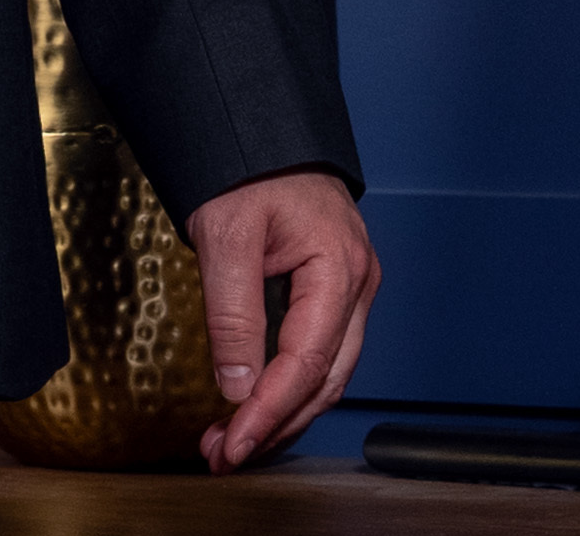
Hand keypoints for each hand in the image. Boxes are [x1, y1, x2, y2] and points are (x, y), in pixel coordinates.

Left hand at [183, 168, 377, 470]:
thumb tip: (237, 385)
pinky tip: (254, 403)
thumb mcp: (226, 233)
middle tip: (223, 455)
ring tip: (231, 441)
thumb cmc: (247, 164)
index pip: (305, 363)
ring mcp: (349, 289)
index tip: (232, 445)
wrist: (259, 124)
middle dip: (274, 426)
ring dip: (280, 413)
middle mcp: (356, 285)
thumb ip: (232, 311)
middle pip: (323, 380)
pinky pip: (317, 352)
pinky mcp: (332, 290)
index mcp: (339, 270)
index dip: (267, 413)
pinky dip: (286, 384)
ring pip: (325, 373)